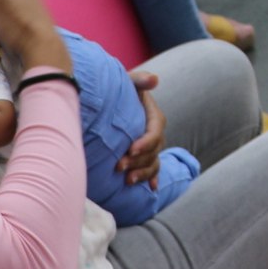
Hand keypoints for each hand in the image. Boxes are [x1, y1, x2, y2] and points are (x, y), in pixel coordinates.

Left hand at [116, 71, 166, 185]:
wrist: (112, 100)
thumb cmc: (120, 89)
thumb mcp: (130, 82)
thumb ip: (140, 80)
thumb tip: (154, 79)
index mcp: (154, 117)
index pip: (155, 133)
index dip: (145, 143)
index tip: (130, 149)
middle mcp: (155, 134)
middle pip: (153, 152)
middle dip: (137, 161)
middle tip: (118, 166)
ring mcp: (150, 147)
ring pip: (152, 164)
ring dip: (142, 174)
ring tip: (127, 181)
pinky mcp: (143, 157)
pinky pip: (152, 170)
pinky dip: (151, 179)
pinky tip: (151, 189)